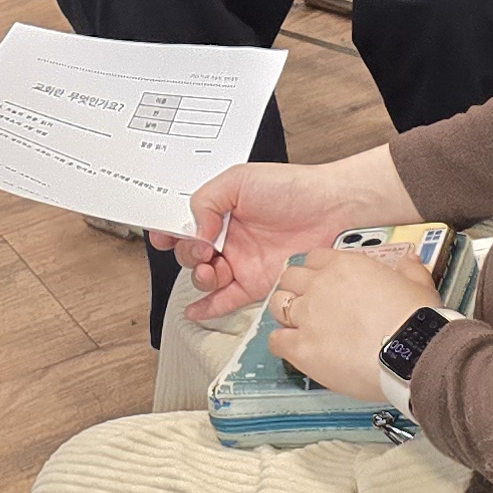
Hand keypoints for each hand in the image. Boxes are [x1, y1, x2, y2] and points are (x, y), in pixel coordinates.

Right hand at [156, 148, 414, 322]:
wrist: (330, 209)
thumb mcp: (239, 180)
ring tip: (211, 269)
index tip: (161, 236)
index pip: (185, 224)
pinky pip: (226, 299)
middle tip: (201, 249)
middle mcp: (228, 237)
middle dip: (187, 254)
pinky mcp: (256, 283)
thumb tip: (194, 229)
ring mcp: (241, 261)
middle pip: (192, 254)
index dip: (169, 232)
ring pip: (207, 277)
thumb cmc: (290, 188)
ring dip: (200, 277)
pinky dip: (208, 308)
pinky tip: (194, 311)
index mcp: (220, 211)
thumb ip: (207, 200)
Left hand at [264, 242, 440, 398]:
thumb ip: (410, 270)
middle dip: (297, 289)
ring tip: (297, 326)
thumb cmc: (417, 320)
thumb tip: (410, 259)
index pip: (315, 258)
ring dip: (285, 313)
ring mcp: (308, 316)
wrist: (411, 354)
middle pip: (291, 278)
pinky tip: (293, 349)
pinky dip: (282, 343)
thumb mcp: (420, 286)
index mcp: (345, 266)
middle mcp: (320, 285)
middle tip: (309, 305)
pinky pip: (276, 340)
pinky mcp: (302, 347)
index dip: (317, 271)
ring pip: (278, 305)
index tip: (323, 283)